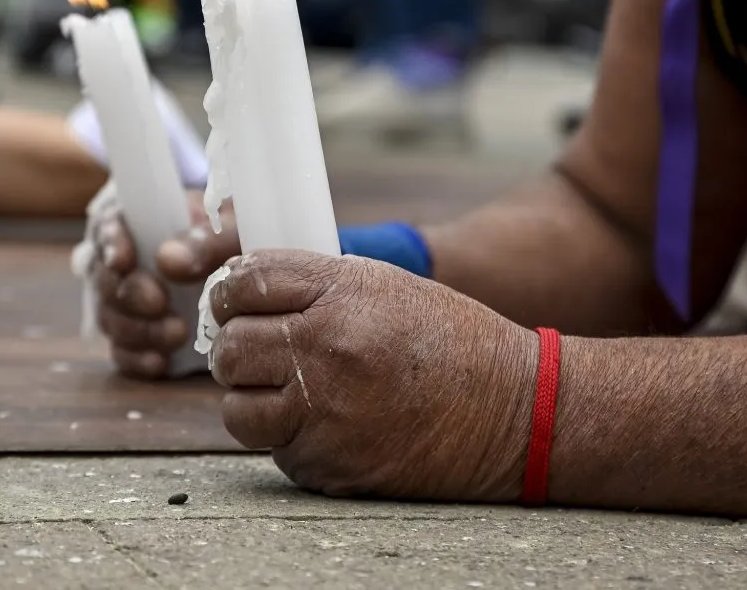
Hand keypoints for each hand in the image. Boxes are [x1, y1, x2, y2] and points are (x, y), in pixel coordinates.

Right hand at [92, 189, 239, 377]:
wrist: (249, 276)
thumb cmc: (234, 239)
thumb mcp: (230, 230)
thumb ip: (204, 240)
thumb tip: (168, 259)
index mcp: (136, 221)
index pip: (107, 226)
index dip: (110, 244)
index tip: (122, 261)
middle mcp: (120, 261)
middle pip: (105, 279)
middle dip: (129, 294)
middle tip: (159, 303)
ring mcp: (124, 301)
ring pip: (110, 318)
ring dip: (138, 330)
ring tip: (178, 334)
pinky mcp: (134, 336)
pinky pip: (121, 352)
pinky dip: (137, 359)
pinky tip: (160, 362)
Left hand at [208, 249, 539, 500]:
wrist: (516, 411)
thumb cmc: (452, 342)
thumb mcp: (385, 287)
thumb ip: (315, 287)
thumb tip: (245, 294)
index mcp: (342, 293)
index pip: (245, 282)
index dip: (230, 294)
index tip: (235, 306)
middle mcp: (327, 348)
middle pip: (230, 347)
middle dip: (235, 351)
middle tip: (256, 356)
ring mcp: (326, 412)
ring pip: (236, 408)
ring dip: (251, 402)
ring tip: (284, 396)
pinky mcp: (330, 465)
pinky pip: (276, 450)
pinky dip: (289, 440)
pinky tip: (327, 426)